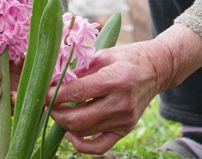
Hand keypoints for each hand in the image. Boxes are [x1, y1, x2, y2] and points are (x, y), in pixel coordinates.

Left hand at [47, 23, 201, 154]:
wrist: (157, 69)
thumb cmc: (129, 58)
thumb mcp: (105, 55)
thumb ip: (80, 68)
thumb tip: (54, 80)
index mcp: (116, 79)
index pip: (79, 92)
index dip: (56, 95)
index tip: (43, 93)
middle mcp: (121, 102)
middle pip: (79, 118)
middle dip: (56, 113)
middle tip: (47, 104)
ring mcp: (124, 119)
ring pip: (84, 131)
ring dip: (65, 124)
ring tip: (58, 112)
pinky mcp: (125, 129)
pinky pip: (99, 146)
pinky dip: (80, 144)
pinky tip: (71, 133)